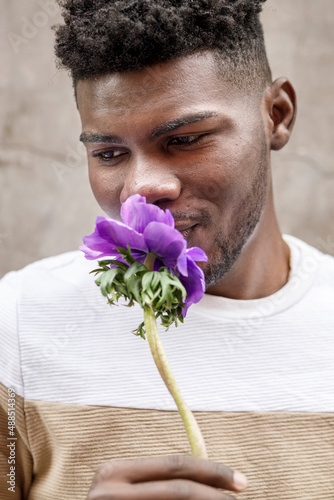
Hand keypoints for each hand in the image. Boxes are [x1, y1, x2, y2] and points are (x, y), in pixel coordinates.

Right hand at [87, 455, 247, 498]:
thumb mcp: (126, 492)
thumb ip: (159, 482)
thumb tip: (212, 483)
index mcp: (114, 472)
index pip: (174, 465)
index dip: (211, 471)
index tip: (240, 481)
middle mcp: (109, 492)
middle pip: (179, 489)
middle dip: (216, 495)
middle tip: (240, 499)